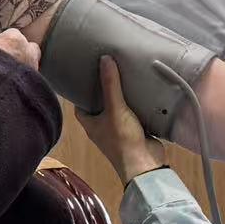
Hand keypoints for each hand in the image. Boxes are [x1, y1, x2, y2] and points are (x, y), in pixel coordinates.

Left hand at [74, 58, 165, 181]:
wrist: (145, 164)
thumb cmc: (123, 139)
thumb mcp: (115, 109)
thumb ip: (110, 85)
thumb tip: (104, 59)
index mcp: (90, 124)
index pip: (79, 105)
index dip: (80, 90)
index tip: (84, 73)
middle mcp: (101, 127)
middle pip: (99, 105)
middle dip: (103, 89)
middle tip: (106, 68)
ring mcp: (118, 129)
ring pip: (117, 108)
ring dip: (120, 95)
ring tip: (122, 72)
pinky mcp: (134, 130)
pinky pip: (132, 113)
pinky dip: (135, 103)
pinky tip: (139, 88)